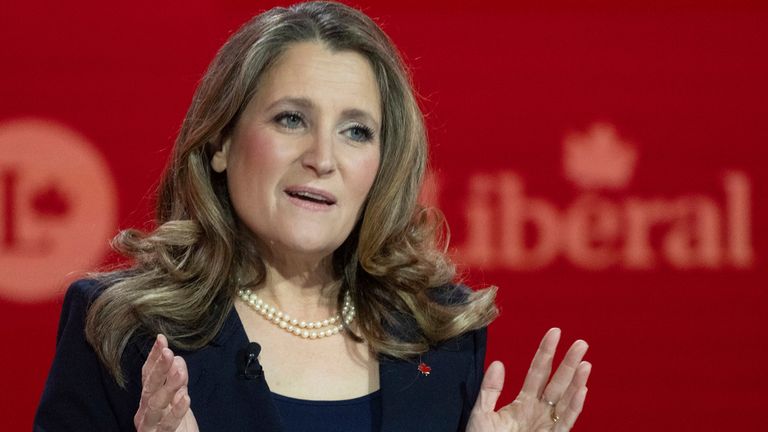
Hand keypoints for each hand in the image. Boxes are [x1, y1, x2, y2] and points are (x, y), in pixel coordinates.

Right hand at [134, 334, 198, 431]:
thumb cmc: (176, 426)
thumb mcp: (178, 399)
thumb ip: (177, 380)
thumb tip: (177, 358)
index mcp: (148, 399)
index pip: (148, 374)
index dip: (153, 357)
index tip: (161, 339)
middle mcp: (145, 411)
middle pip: (149, 387)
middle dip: (158, 368)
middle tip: (168, 352)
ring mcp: (150, 425)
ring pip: (155, 404)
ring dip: (168, 386)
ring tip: (180, 372)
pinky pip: (167, 425)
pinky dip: (176, 411)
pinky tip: (185, 398)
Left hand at [467, 328, 590, 431]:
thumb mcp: (482, 414)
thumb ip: (490, 390)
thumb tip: (499, 362)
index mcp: (523, 403)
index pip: (537, 372)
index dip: (546, 352)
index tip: (555, 332)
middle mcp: (539, 411)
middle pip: (557, 382)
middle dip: (568, 363)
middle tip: (581, 343)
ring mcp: (547, 425)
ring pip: (566, 400)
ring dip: (576, 382)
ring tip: (585, 363)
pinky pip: (566, 421)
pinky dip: (574, 406)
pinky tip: (581, 390)